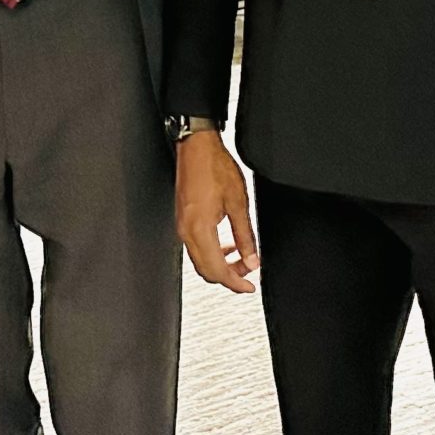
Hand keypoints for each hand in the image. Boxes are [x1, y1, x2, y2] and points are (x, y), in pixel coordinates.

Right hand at [174, 129, 258, 293]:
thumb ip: (245, 235)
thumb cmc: (214, 167)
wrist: (196, 146)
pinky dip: (212, 253)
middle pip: (206, 271)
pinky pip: (195, 247)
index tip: (249, 287)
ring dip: (220, 265)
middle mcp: (186, 231)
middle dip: (229, 276)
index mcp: (200, 229)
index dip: (235, 284)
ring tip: (241, 257)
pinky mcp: (182, 219)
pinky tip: (226, 244)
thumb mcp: (239, 202)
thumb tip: (252, 259)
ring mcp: (182, 226)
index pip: (217, 271)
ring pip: (200, 260)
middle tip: (249, 273)